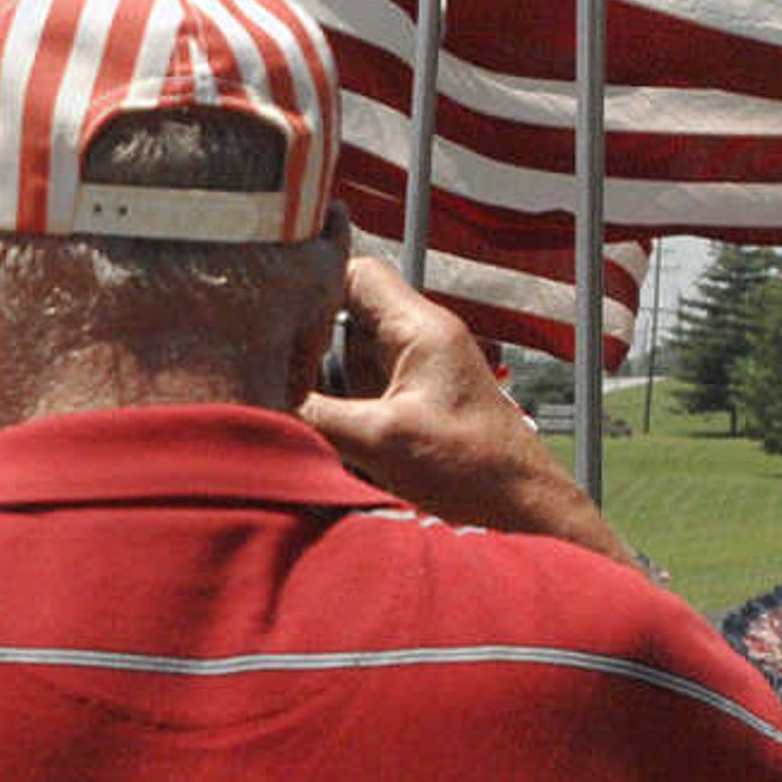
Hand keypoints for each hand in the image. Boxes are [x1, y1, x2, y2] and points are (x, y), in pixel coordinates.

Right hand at [299, 255, 635, 564]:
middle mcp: (420, 340)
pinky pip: (361, 389)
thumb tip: (260, 404)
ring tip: (302, 410)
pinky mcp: (415, 401)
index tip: (272, 315)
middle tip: (277, 375)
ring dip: (322, 382)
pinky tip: (329, 434)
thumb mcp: (380, 440)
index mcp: (422, 328)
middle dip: (307, 345)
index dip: (311, 285)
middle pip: (344, 317)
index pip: (356, 273)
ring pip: (348, 356)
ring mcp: (418, 371)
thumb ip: (315, 415)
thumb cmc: (474, 469)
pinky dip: (339, 407)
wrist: (521, 508)